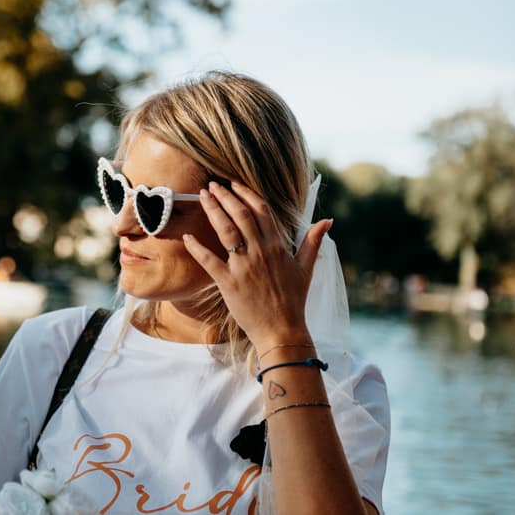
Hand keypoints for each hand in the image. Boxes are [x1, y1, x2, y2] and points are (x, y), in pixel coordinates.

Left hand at [183, 180, 330, 350]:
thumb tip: (328, 221)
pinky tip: (187, 237)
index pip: (261, 211)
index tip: (233, 183)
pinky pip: (209, 261)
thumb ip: (313, 242)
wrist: (282, 331)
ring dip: (213, 210)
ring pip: (226, 231)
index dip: (246, 194)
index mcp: (279, 246)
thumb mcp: (307, 268)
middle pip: (241, 215)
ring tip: (202, 196)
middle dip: (225, 196)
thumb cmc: (293, 301)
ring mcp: (244, 266)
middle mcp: (261, 252)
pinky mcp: (229, 283)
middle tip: (212, 185)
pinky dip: (197, 248)